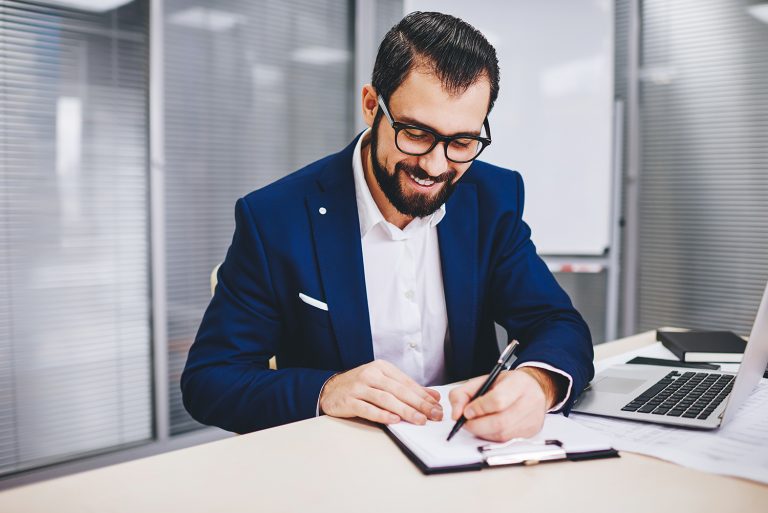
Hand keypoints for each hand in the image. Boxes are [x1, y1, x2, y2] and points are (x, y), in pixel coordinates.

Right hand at [319, 360, 442, 424]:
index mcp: (382, 367)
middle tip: (434, 415)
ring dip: (405, 411)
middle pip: (399, 391)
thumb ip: (407, 388)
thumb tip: (433, 396)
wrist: (330, 389)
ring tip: (419, 420)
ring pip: (386, 399)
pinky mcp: (349, 400)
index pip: (407, 382)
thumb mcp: (383, 381)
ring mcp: (359, 387)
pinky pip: (368, 409)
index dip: (424, 395)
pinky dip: (382, 415)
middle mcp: (371, 374)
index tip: (437, 407)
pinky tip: (394, 421)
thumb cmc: (360, 386)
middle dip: (419, 404)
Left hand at [448, 368, 558, 441]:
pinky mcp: (531, 432)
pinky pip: (506, 440)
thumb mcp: (483, 380)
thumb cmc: (506, 385)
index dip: (478, 408)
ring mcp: (532, 419)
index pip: (497, 400)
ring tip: (476, 424)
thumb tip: (456, 415)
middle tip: (466, 422)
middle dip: (477, 425)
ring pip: (502, 434)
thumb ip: (463, 394)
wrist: (533, 388)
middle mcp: (529, 401)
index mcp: (518, 383)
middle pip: (500, 422)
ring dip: (483, 432)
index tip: (466, 411)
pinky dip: (492, 436)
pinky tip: (488, 428)